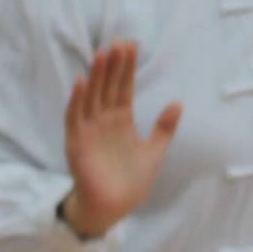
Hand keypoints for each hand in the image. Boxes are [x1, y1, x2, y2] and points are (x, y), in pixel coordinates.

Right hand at [58, 41, 182, 236]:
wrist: (115, 208)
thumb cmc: (131, 183)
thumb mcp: (154, 152)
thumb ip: (164, 128)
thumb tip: (178, 102)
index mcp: (122, 121)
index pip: (124, 88)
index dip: (128, 68)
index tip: (132, 46)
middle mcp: (104, 121)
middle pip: (109, 87)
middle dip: (114, 66)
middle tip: (120, 43)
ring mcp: (89, 131)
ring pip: (92, 97)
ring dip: (96, 76)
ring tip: (103, 54)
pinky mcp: (77, 143)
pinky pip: (75, 118)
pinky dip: (77, 100)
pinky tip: (82, 81)